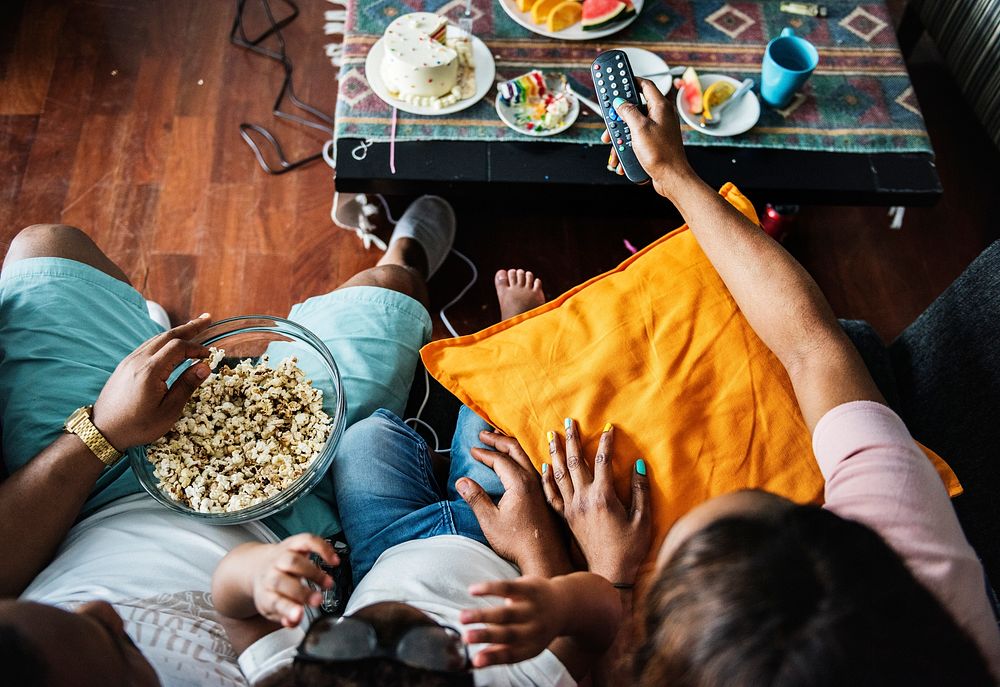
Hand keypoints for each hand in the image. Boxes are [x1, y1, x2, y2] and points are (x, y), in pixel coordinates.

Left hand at [91, 314, 213, 449]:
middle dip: (189, 327)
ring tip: (193, 327)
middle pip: (167, 336)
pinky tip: (171, 344)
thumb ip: (186, 386)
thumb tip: (205, 366)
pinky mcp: (125, 365)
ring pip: (156, 339)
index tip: (210, 355)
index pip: (178, 347)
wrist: (102, 431)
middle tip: (208, 319)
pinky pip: (148, 346)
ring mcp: (129, 361)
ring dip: (176, 332)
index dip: (196, 348)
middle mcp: (138, 360)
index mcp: (150, 371)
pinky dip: (164, 341)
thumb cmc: (138, 425)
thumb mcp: (168, 411)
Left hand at [249, 534, 338, 627]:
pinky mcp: (291, 543)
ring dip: (314, 572)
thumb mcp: (273, 610)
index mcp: (266, 594)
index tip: (299, 615)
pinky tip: (333, 559)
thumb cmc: (272, 591)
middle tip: (318, 600)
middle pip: (282, 581)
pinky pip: (307, 541)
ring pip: (294, 561)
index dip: (288, 609)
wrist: (259, 567)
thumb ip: (286, 618)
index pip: (274, 602)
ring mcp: (281, 557)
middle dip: (302, 591)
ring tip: (328, 583)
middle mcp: (271, 574)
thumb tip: (295, 621)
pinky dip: (322, 548)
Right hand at [456, 431, 570, 575]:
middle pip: (515, 450)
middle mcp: (533, 480)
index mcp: (519, 483)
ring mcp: (541, 487)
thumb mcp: (490, 521)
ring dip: (510, 446)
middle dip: (498, 439)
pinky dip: (521, 458)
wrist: (544, 557)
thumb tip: (461, 481)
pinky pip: (533, 467)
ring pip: (526, 457)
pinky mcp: (545, 495)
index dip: (485, 453)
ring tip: (499, 441)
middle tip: (484, 434)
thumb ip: (476, 498)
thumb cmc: (516, 541)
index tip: (472, 449)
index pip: (500, 459)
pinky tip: (520, 463)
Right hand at [459, 576, 564, 667]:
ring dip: (482, 615)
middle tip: (465, 638)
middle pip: (507, 634)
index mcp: (532, 646)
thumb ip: (500, 652)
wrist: (564, 605)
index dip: (492, 658)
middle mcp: (534, 629)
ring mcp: (533, 608)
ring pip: (505, 613)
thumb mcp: (525, 644)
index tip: (474, 661)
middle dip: (486, 636)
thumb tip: (473, 662)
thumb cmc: (535, 628)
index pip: (511, 655)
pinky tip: (472, 590)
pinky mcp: (530, 588)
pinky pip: (507, 587)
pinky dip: (489, 588)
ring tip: (462, 617)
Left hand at [541, 420, 650, 584]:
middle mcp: (583, 499)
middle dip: (572, 439)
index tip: (609, 427)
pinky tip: (544, 466)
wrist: (609, 574)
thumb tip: (638, 463)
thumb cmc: (630, 548)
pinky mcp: (566, 518)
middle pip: (575, 462)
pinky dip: (547, 478)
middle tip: (568, 421)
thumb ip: (641, 490)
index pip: (602, 461)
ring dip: (555, 453)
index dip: (606, 442)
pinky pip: (552, 495)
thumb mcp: (642, 520)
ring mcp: (572, 508)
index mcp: (603, 497)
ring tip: (551, 435)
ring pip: (559, 474)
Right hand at [601, 78, 694, 199]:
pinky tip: (621, 159)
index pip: (644, 85)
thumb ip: (628, 111)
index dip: (630, 81)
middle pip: (634, 108)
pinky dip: (626, 148)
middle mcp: (660, 116)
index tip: (617, 80)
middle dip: (619, 118)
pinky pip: (635, 140)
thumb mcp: (639, 128)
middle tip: (609, 123)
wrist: (671, 177)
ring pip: (632, 126)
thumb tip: (620, 102)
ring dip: (620, 137)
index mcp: (660, 106)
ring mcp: (657, 129)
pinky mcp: (654, 142)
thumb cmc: (661, 153)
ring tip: (613, 147)